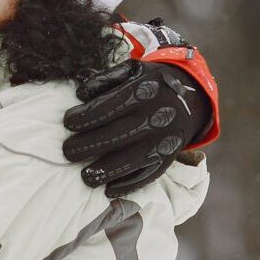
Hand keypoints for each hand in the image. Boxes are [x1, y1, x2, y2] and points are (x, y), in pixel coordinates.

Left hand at [61, 60, 213, 199]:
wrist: (191, 96)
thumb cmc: (150, 84)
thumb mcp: (132, 70)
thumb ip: (105, 79)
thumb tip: (80, 94)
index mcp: (146, 89)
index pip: (109, 106)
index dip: (85, 117)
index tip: (67, 123)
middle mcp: (158, 115)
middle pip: (116, 136)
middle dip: (86, 146)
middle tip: (68, 151)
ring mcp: (165, 139)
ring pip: (130, 160)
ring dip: (104, 172)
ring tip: (84, 176)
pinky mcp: (169, 157)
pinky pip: (147, 176)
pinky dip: (126, 185)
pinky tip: (108, 189)